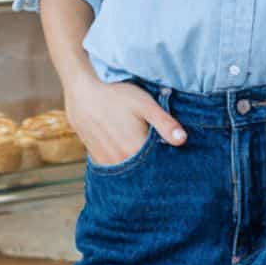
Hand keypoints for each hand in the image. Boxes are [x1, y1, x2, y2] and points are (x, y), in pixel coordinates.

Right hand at [66, 75, 185, 166]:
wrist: (82, 93)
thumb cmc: (116, 95)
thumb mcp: (145, 104)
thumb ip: (165, 123)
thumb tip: (183, 140)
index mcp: (135, 149)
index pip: (158, 165)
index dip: (167, 161)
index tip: (173, 156)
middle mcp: (120, 160)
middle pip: (143, 170)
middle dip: (153, 166)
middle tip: (156, 152)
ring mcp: (107, 161)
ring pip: (129, 171)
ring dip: (137, 166)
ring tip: (141, 152)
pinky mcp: (97, 159)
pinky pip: (115, 168)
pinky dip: (124, 164)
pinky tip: (127, 152)